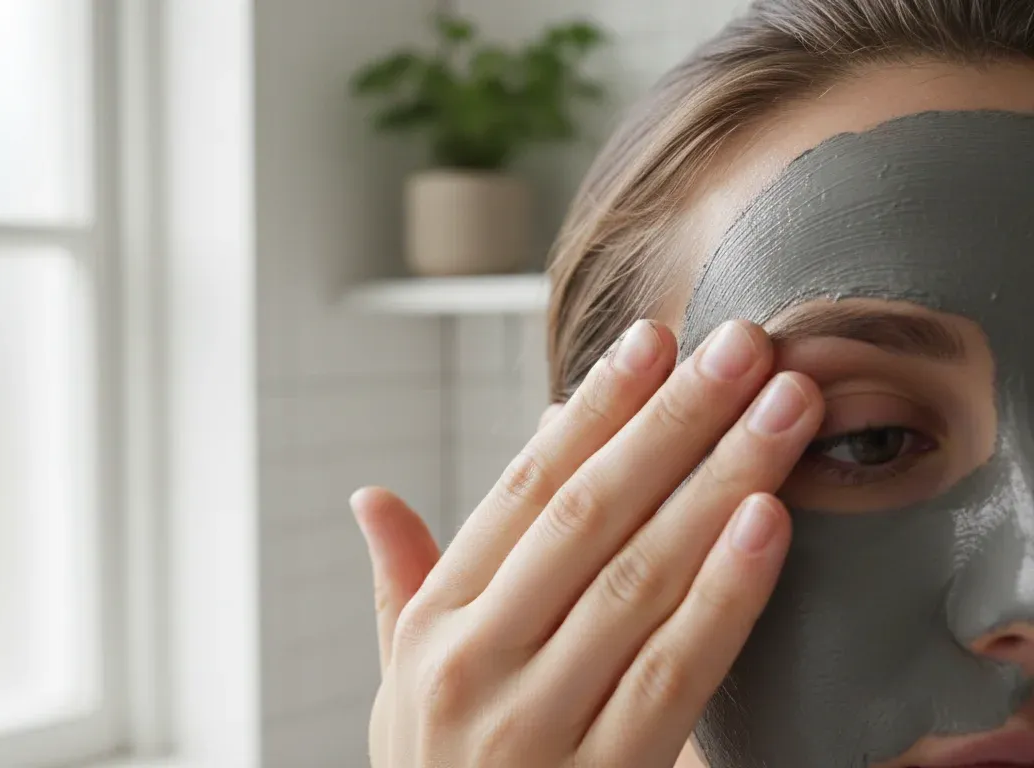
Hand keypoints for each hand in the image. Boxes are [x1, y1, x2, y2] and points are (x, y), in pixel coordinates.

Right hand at [352, 320, 822, 766]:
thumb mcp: (401, 684)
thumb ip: (400, 584)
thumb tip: (370, 497)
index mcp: (434, 627)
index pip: (518, 496)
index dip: (590, 414)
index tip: (650, 345)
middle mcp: (474, 664)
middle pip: (586, 517)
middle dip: (670, 421)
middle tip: (739, 345)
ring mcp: (536, 724)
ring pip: (638, 578)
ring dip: (717, 481)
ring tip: (780, 409)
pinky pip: (674, 673)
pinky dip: (725, 593)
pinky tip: (768, 520)